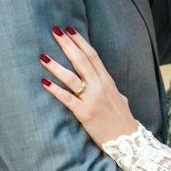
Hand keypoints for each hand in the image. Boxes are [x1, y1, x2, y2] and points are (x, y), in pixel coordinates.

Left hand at [40, 26, 138, 145]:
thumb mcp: (120, 99)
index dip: (80, 41)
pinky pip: (67, 99)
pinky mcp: (85, 113)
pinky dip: (55, 90)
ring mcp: (92, 99)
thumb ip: (112, 89)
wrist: (128, 141)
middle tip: (55, 31)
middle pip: (81, 60)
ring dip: (56, 66)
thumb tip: (108, 85)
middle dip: (67, 44)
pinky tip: (44, 82)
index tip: (69, 29)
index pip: (93, 56)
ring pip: (72, 77)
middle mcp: (100, 86)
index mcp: (107, 81)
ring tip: (42, 56)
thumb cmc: (123, 120)